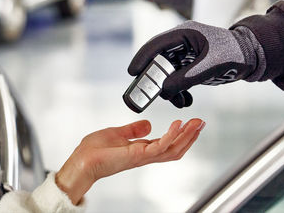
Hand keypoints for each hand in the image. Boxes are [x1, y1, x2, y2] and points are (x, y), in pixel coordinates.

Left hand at [55, 118, 205, 204]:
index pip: (168, 143)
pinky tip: (177, 125)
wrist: (81, 161)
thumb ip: (134, 129)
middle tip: (201, 123)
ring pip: (172, 149)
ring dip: (186, 136)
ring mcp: (143, 156)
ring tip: (195, 123)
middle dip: (190, 136)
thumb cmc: (94, 150)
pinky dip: (171, 135)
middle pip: (175, 148)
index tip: (191, 122)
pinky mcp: (137, 155)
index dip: (181, 134)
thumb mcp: (117, 133)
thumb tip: (148, 124)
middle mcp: (145, 155)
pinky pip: (160, 146)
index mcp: (142, 149)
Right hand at [128, 21, 264, 107]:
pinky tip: (186, 101)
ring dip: (169, 89)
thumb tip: (163, 91)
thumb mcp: (210, 66)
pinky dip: (179, 91)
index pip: (156, 45)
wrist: (251, 56)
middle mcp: (182, 43)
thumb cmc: (234, 54)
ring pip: (167, 73)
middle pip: (158, 61)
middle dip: (155, 80)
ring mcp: (186, 54)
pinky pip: (178, 79)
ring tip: (179, 103)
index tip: (132, 73)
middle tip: (148, 95)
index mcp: (184, 34)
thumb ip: (186, 78)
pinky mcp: (191, 65)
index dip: (142, 58)